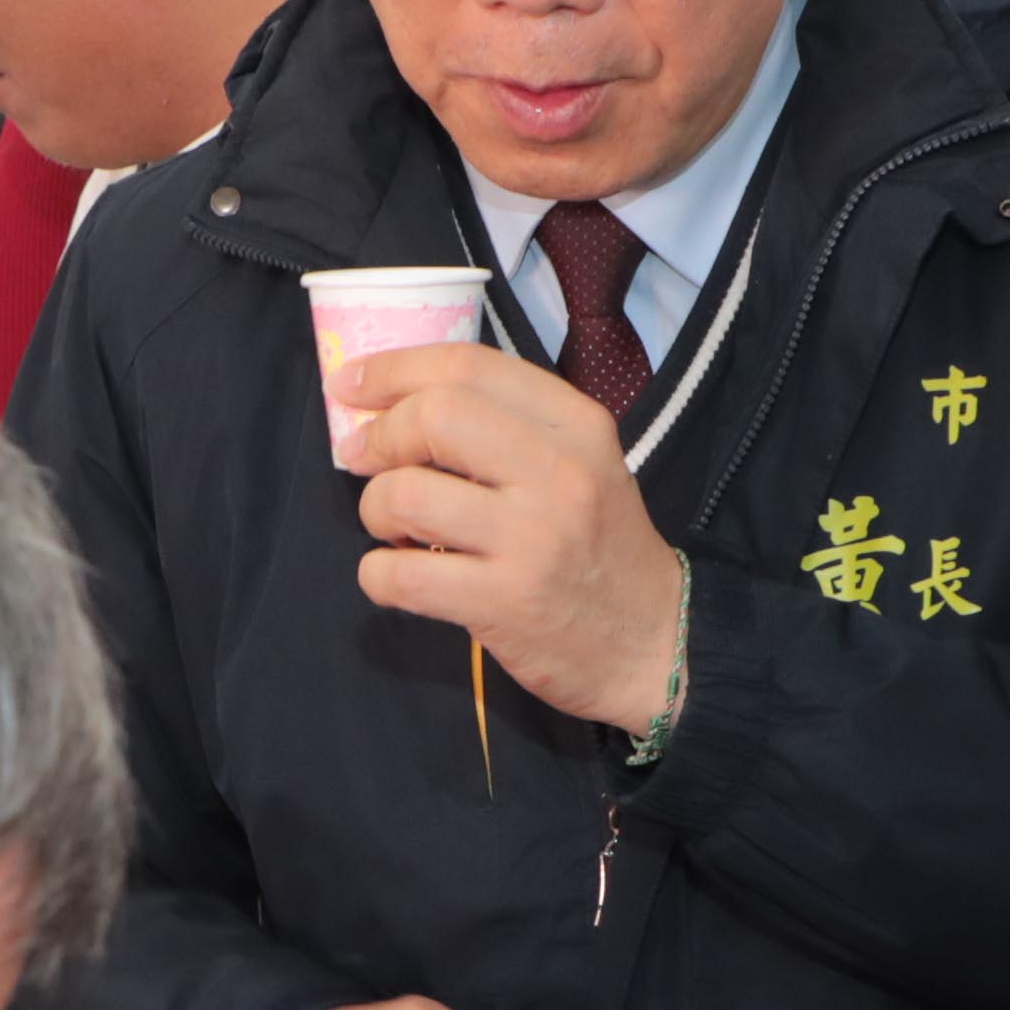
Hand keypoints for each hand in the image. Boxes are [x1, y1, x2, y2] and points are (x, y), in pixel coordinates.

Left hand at [337, 343, 688, 736]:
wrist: (655, 642)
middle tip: (365, 457)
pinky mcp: (504, 603)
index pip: (471, 368)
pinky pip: (399, 575)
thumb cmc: (601, 547)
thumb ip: (509, 425)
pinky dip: (377, 574)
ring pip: (406, 495)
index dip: (395, 369)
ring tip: (393, 527)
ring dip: (376, 508)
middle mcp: (559, 473)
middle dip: (380, 434)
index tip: (353, 384)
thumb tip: (397, 402)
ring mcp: (532, 540)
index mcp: (577, 426)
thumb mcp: (582, 463)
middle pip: (435, 417)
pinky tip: (396, 576)